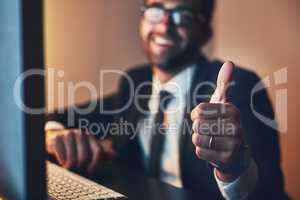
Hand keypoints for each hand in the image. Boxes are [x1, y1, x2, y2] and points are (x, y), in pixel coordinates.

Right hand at [46, 128, 116, 173]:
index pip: (99, 152)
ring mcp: (69, 135)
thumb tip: (115, 155)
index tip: (90, 169)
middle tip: (77, 165)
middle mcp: (81, 134)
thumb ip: (102, 153)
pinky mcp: (57, 138)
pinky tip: (62, 159)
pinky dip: (62, 162)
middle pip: (84, 158)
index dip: (96, 164)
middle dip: (80, 166)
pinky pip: (61, 157)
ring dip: (70, 165)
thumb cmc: (75, 146)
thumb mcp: (89, 148)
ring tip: (69, 163)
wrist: (56, 137)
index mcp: (91, 137)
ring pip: (72, 160)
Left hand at [191, 61, 244, 181]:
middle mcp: (236, 126)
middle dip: (197, 128)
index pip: (199, 110)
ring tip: (210, 139)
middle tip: (209, 130)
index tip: (203, 117)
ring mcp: (233, 144)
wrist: (234, 154)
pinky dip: (201, 151)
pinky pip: (199, 151)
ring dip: (198, 139)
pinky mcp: (226, 159)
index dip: (196, 114)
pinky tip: (212, 150)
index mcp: (233, 110)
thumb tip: (229, 62)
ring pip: (197, 138)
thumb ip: (224, 83)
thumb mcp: (223, 103)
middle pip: (197, 125)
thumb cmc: (223, 123)